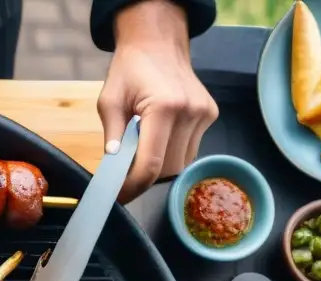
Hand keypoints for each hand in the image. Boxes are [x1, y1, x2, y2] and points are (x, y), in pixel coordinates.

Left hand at [97, 0, 218, 202]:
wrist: (158, 44)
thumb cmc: (129, 70)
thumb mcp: (109, 101)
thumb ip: (113, 136)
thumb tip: (112, 169)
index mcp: (164, 107)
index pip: (151, 164)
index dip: (133, 186)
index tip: (118, 196)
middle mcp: (190, 112)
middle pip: (167, 169)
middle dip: (144, 177)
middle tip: (124, 173)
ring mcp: (204, 114)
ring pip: (180, 164)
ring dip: (159, 167)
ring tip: (141, 150)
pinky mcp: (210, 115)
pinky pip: (189, 150)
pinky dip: (171, 154)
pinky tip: (159, 139)